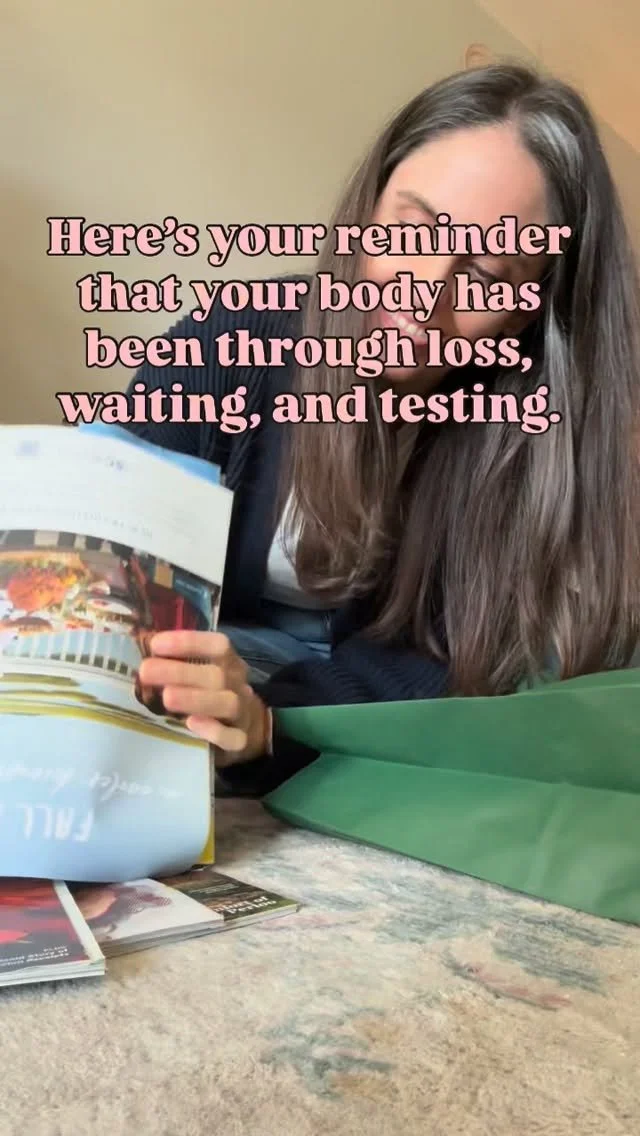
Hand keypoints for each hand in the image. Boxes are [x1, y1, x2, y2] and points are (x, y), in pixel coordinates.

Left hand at [138, 631, 269, 765]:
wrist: (248, 729)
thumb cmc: (212, 695)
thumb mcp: (201, 674)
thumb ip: (178, 664)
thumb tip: (138, 651)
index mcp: (228, 662)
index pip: (217, 645)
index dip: (188, 642)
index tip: (155, 644)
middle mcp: (238, 685)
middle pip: (217, 675)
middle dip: (180, 672)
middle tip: (145, 671)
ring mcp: (242, 713)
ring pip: (228, 704)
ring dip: (196, 699)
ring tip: (167, 698)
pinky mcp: (241, 740)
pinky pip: (233, 737)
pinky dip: (214, 731)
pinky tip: (192, 724)